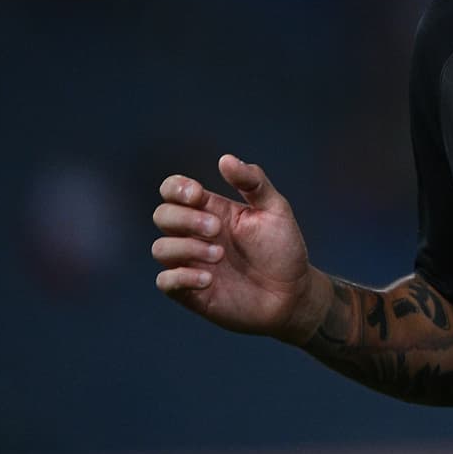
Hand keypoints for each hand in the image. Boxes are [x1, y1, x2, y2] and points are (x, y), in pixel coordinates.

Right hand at [152, 154, 322, 342]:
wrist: (292, 294)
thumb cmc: (283, 248)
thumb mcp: (275, 209)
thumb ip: (253, 182)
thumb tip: (225, 159)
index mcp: (211, 209)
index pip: (173, 190)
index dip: (176, 187)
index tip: (198, 195)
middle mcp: (195, 235)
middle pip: (162, 215)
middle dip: (185, 219)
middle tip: (217, 229)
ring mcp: (191, 263)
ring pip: (160, 249)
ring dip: (186, 248)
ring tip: (219, 255)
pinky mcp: (191, 292)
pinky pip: (165, 281)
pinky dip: (181, 277)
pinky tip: (208, 279)